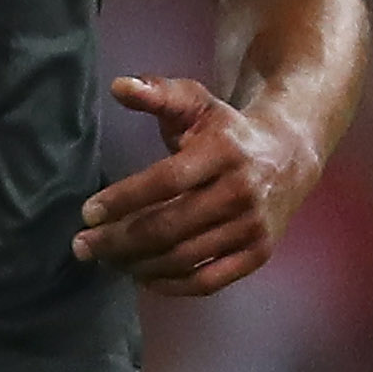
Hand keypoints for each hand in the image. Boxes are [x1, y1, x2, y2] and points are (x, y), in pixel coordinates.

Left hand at [77, 73, 312, 294]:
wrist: (290, 155)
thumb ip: (157, 92)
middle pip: (169, 226)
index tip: (87, 212)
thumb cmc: (227, 130)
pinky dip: (171, 285)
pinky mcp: (258, 253)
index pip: (165, 181)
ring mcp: (252, 227)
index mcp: (223, 152)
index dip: (123, 199)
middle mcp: (241, 192)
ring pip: (184, 258)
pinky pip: (208, 281)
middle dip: (118, 241)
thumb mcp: (195, 103)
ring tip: (107, 261)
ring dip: (137, 265)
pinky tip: (143, 276)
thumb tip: (119, 86)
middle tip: (82, 246)